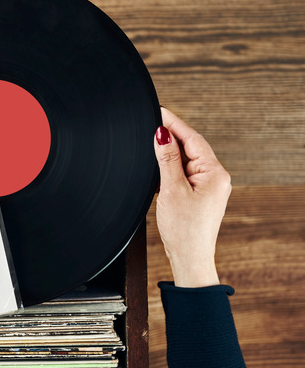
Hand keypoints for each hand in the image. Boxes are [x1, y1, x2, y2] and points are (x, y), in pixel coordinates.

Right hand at [153, 107, 231, 287]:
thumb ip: (167, 159)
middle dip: (171, 135)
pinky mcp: (200, 195)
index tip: (160, 110)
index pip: (192, 139)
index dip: (174, 123)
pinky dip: (171, 166)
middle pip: (190, 146)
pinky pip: (185, 172)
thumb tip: (162, 134)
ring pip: (186, 159)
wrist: (189, 258)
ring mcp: (208, 186)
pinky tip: (160, 166)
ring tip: (152, 143)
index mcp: (215, 174)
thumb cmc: (184, 230)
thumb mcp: (171, 189)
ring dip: (170, 152)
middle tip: (151, 122)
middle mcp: (216, 178)